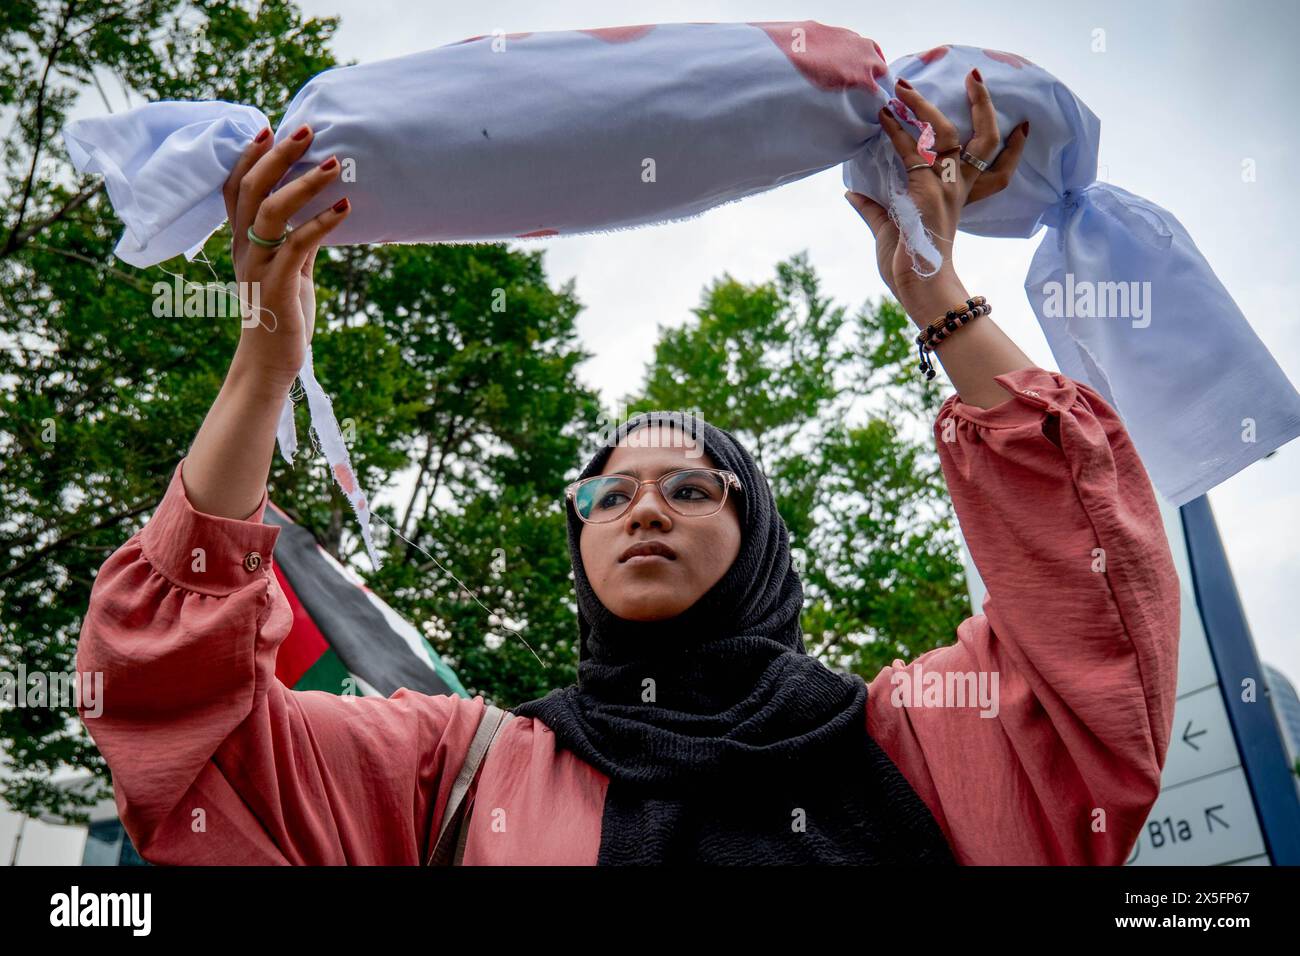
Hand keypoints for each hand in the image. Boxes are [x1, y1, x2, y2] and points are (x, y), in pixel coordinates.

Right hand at [222, 122, 349, 391]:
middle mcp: (244, 250)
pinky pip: (297, 246)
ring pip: (271, 212)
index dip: (247, 157)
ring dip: (303, 183)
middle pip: (251, 189)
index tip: (267, 127)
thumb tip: (321, 212)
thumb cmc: (283, 316)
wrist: (271, 363)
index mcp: (242, 243)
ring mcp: (258, 266)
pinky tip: (346, 208)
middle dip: (277, 155)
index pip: (235, 189)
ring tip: (335, 163)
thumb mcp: (291, 272)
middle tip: (307, 129)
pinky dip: (322, 223)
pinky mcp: (278, 285)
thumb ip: (298, 242)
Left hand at [845, 69, 1026, 321]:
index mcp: (957, 200)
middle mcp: (957, 189)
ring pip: (945, 133)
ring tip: (904, 87)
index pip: (996, 170)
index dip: (1012, 149)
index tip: (1024, 127)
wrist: (917, 289)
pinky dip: (896, 131)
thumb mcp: (889, 232)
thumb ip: (875, 210)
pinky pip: (912, 151)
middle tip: (975, 78)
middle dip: (983, 105)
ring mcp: (944, 187)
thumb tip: (854, 194)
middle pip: (984, 139)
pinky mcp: (925, 189)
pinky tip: (884, 117)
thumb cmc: (907, 268)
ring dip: (923, 106)